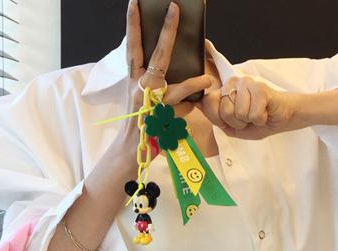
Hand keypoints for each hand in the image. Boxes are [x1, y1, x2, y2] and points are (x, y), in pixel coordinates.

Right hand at [120, 0, 211, 143]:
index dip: (132, 24)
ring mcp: (149, 100)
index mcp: (133, 78)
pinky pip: (181, 99)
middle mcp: (138, 85)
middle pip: (152, 53)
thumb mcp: (144, 96)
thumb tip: (174, 66)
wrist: (132, 149)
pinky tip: (204, 86)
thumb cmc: (142, 121)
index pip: (132, 46)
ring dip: (190, 79)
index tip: (135, 2)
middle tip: (174, 7)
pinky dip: (194, 91)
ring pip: (169, 78)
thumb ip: (155, 79)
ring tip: (204, 65)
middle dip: (165, 30)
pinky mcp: (161, 114)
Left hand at [197, 74, 300, 139]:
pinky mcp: (260, 88)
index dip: (220, 118)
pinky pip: (252, 114)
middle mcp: (233, 83)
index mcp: (223, 91)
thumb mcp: (231, 127)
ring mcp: (246, 83)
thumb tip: (197, 104)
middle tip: (248, 119)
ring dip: (249, 121)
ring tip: (257, 115)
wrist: (282, 118)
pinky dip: (260, 120)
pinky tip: (264, 113)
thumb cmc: (257, 121)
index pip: (207, 103)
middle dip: (237, 123)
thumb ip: (215, 117)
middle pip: (224, 111)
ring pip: (238, 113)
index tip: (232, 120)